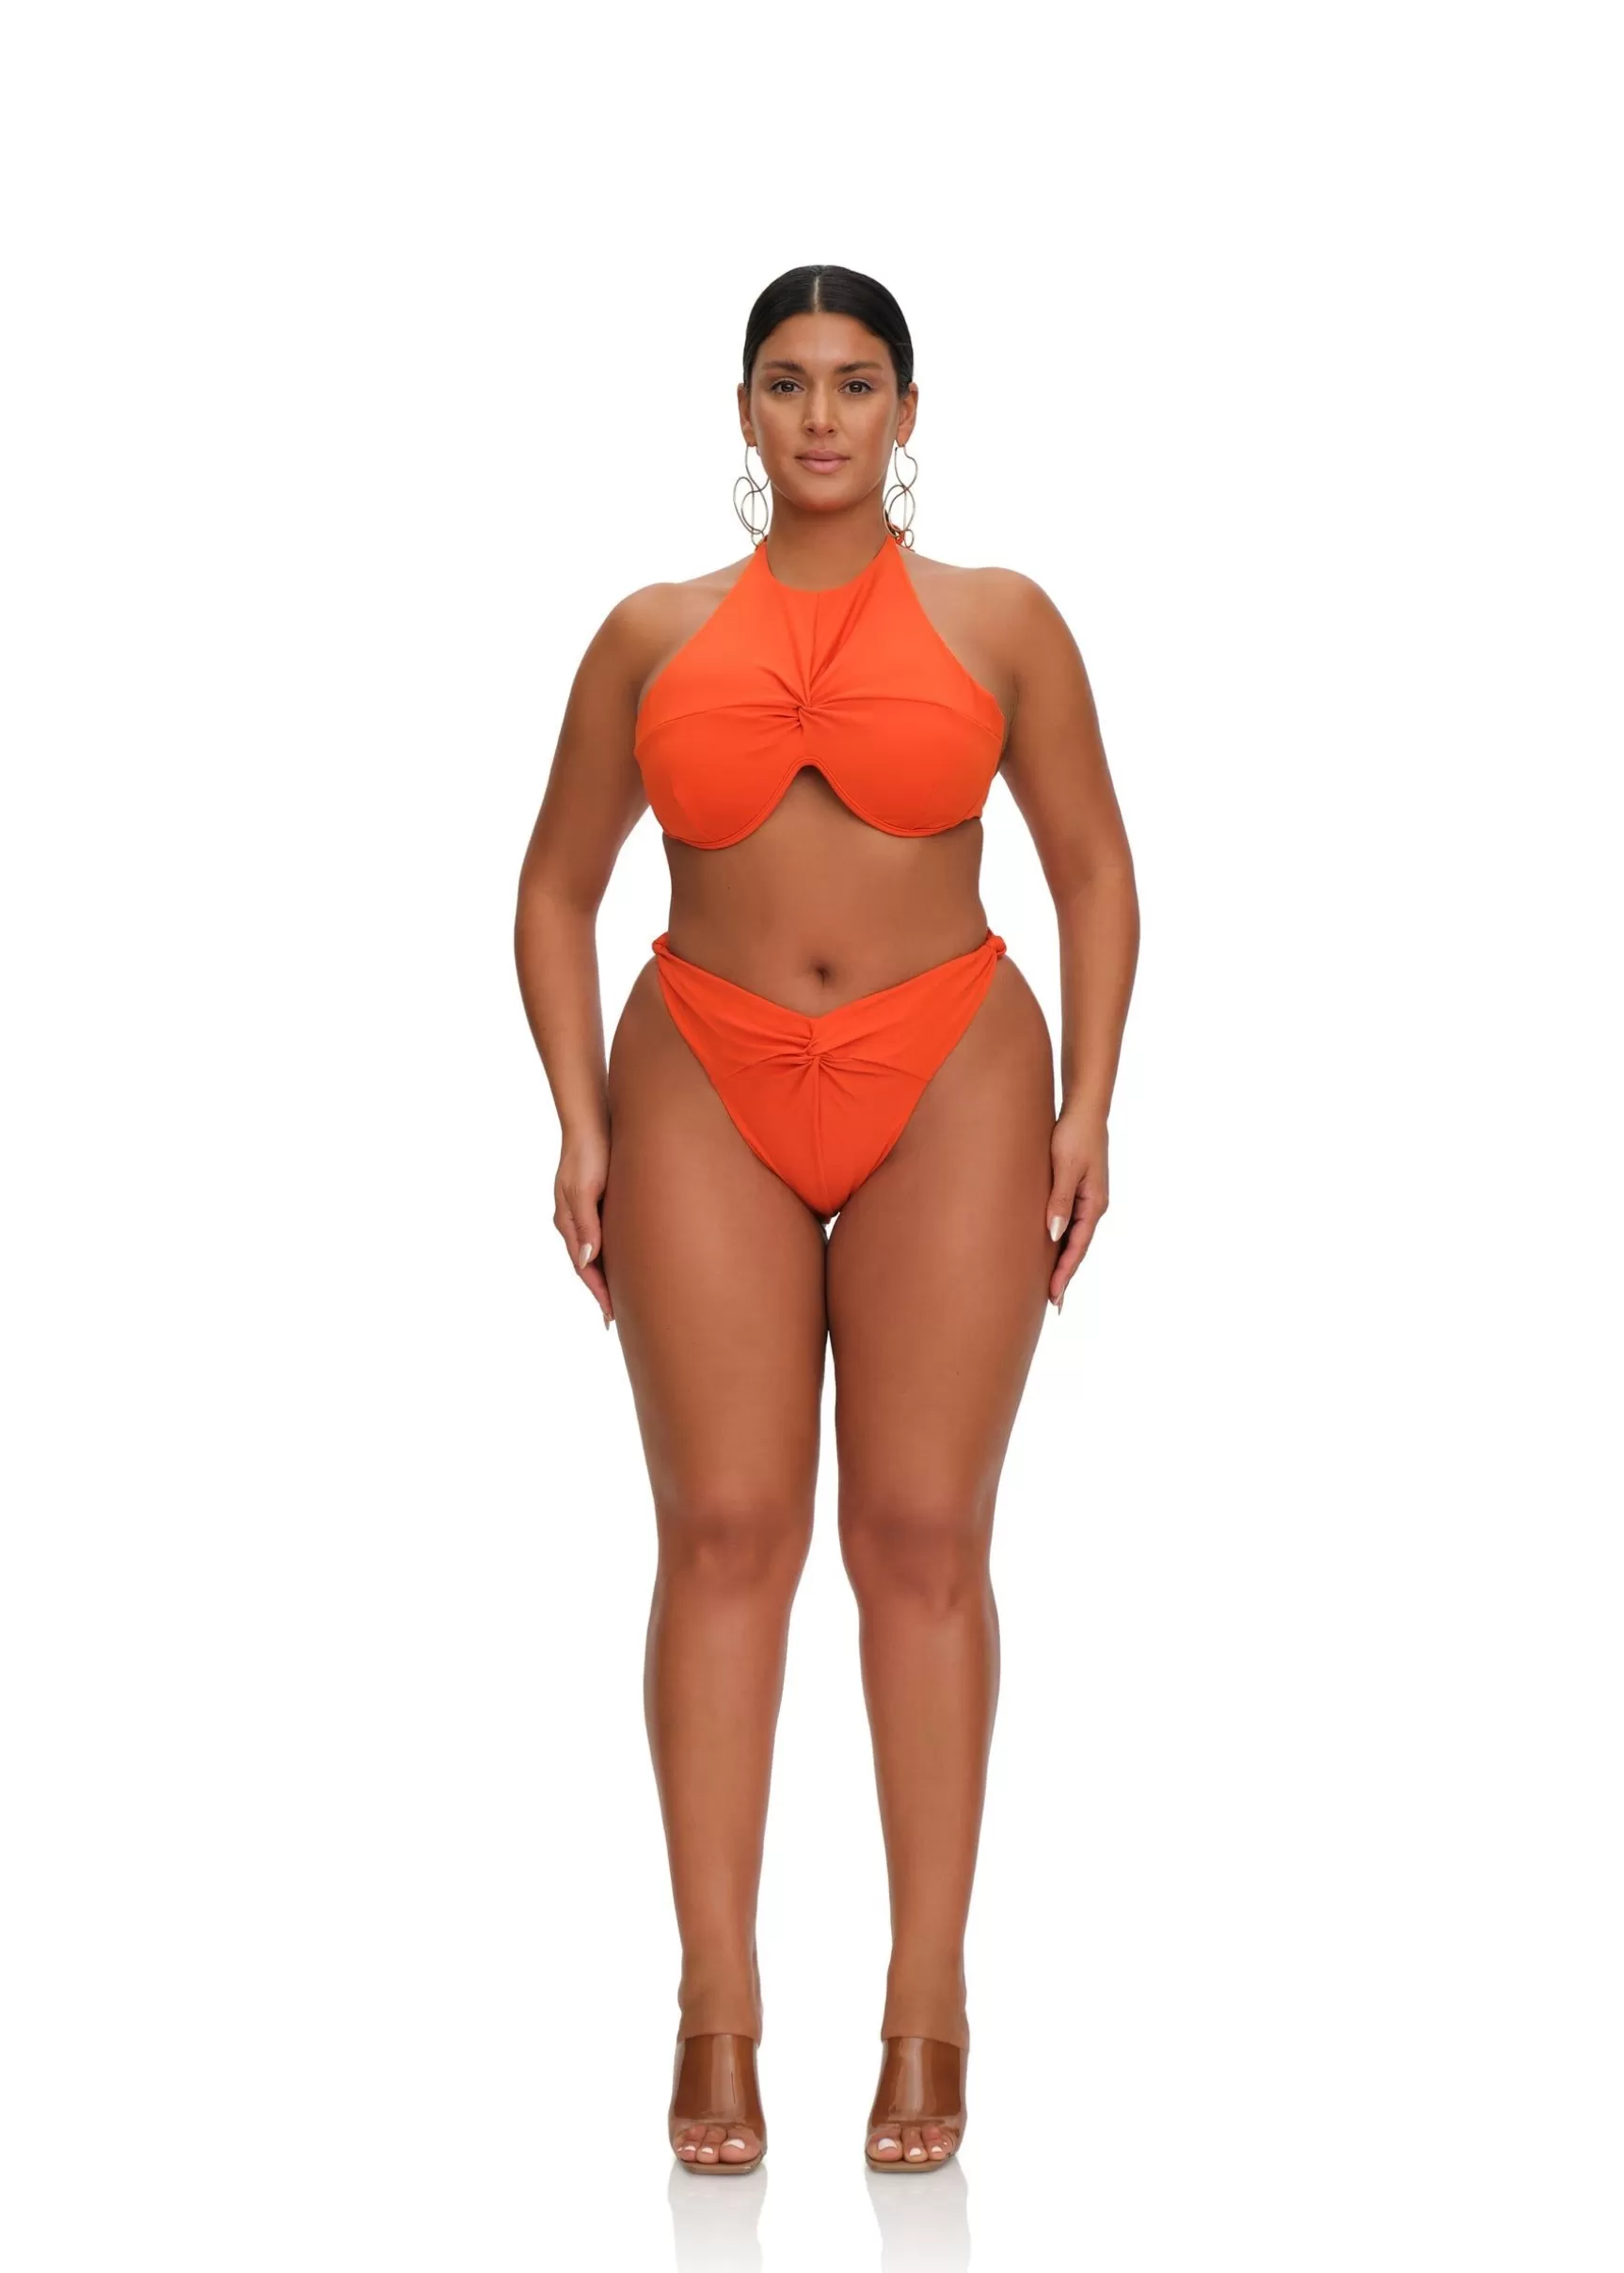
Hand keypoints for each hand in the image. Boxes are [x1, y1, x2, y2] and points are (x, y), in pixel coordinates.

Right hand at [554, 1131, 612, 1327]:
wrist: (591, 1120)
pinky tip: (622, 1260)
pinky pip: (603, 1237)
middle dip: (601, 1292)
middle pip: (588, 1265)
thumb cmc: (589, 1152)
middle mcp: (573, 1221)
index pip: (585, 1268)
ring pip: (595, 1252)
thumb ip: (587, 1224)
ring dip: (606, 1275)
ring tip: (622, 1296)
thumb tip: (588, 1259)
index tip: (611, 1317)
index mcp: (569, 1222)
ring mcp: (583, 1211)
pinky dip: (610, 1255)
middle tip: (617, 1318)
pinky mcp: (595, 1201)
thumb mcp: (585, 1189)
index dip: (599, 1293)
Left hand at [1046, 1107, 1108, 1312]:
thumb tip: (1054, 1235)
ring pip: (1074, 1237)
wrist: (1085, 1110)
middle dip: (1065, 1275)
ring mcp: (1088, 1199)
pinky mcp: (1079, 1190)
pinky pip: (1070, 1223)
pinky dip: (1062, 1241)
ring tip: (1051, 1284)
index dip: (1064, 1274)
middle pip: (1077, 1248)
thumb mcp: (1063, 1168)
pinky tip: (1052, 1249)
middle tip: (1053, 1304)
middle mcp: (1093, 1206)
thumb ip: (1058, 1201)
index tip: (1054, 1297)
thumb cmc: (1074, 1135)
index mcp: (1093, 1204)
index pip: (1077, 1248)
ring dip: (1063, 1260)